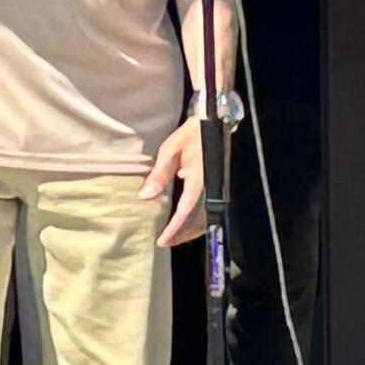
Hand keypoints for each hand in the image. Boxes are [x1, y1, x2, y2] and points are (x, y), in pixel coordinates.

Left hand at [142, 118, 221, 247]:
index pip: (186, 211)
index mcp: (199, 179)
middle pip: (199, 220)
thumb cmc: (191, 133)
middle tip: (164, 242)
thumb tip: (145, 197)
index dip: (174, 228)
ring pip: (206, 217)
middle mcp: (212, 187)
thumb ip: (159, 174)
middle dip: (182, 234)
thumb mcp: (170, 149)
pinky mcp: (219, 186)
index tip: (162, 240)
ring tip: (173, 235)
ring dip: (190, 230)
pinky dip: (197, 220)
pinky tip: (185, 221)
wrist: (216, 121)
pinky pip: (210, 210)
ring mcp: (218, 188)